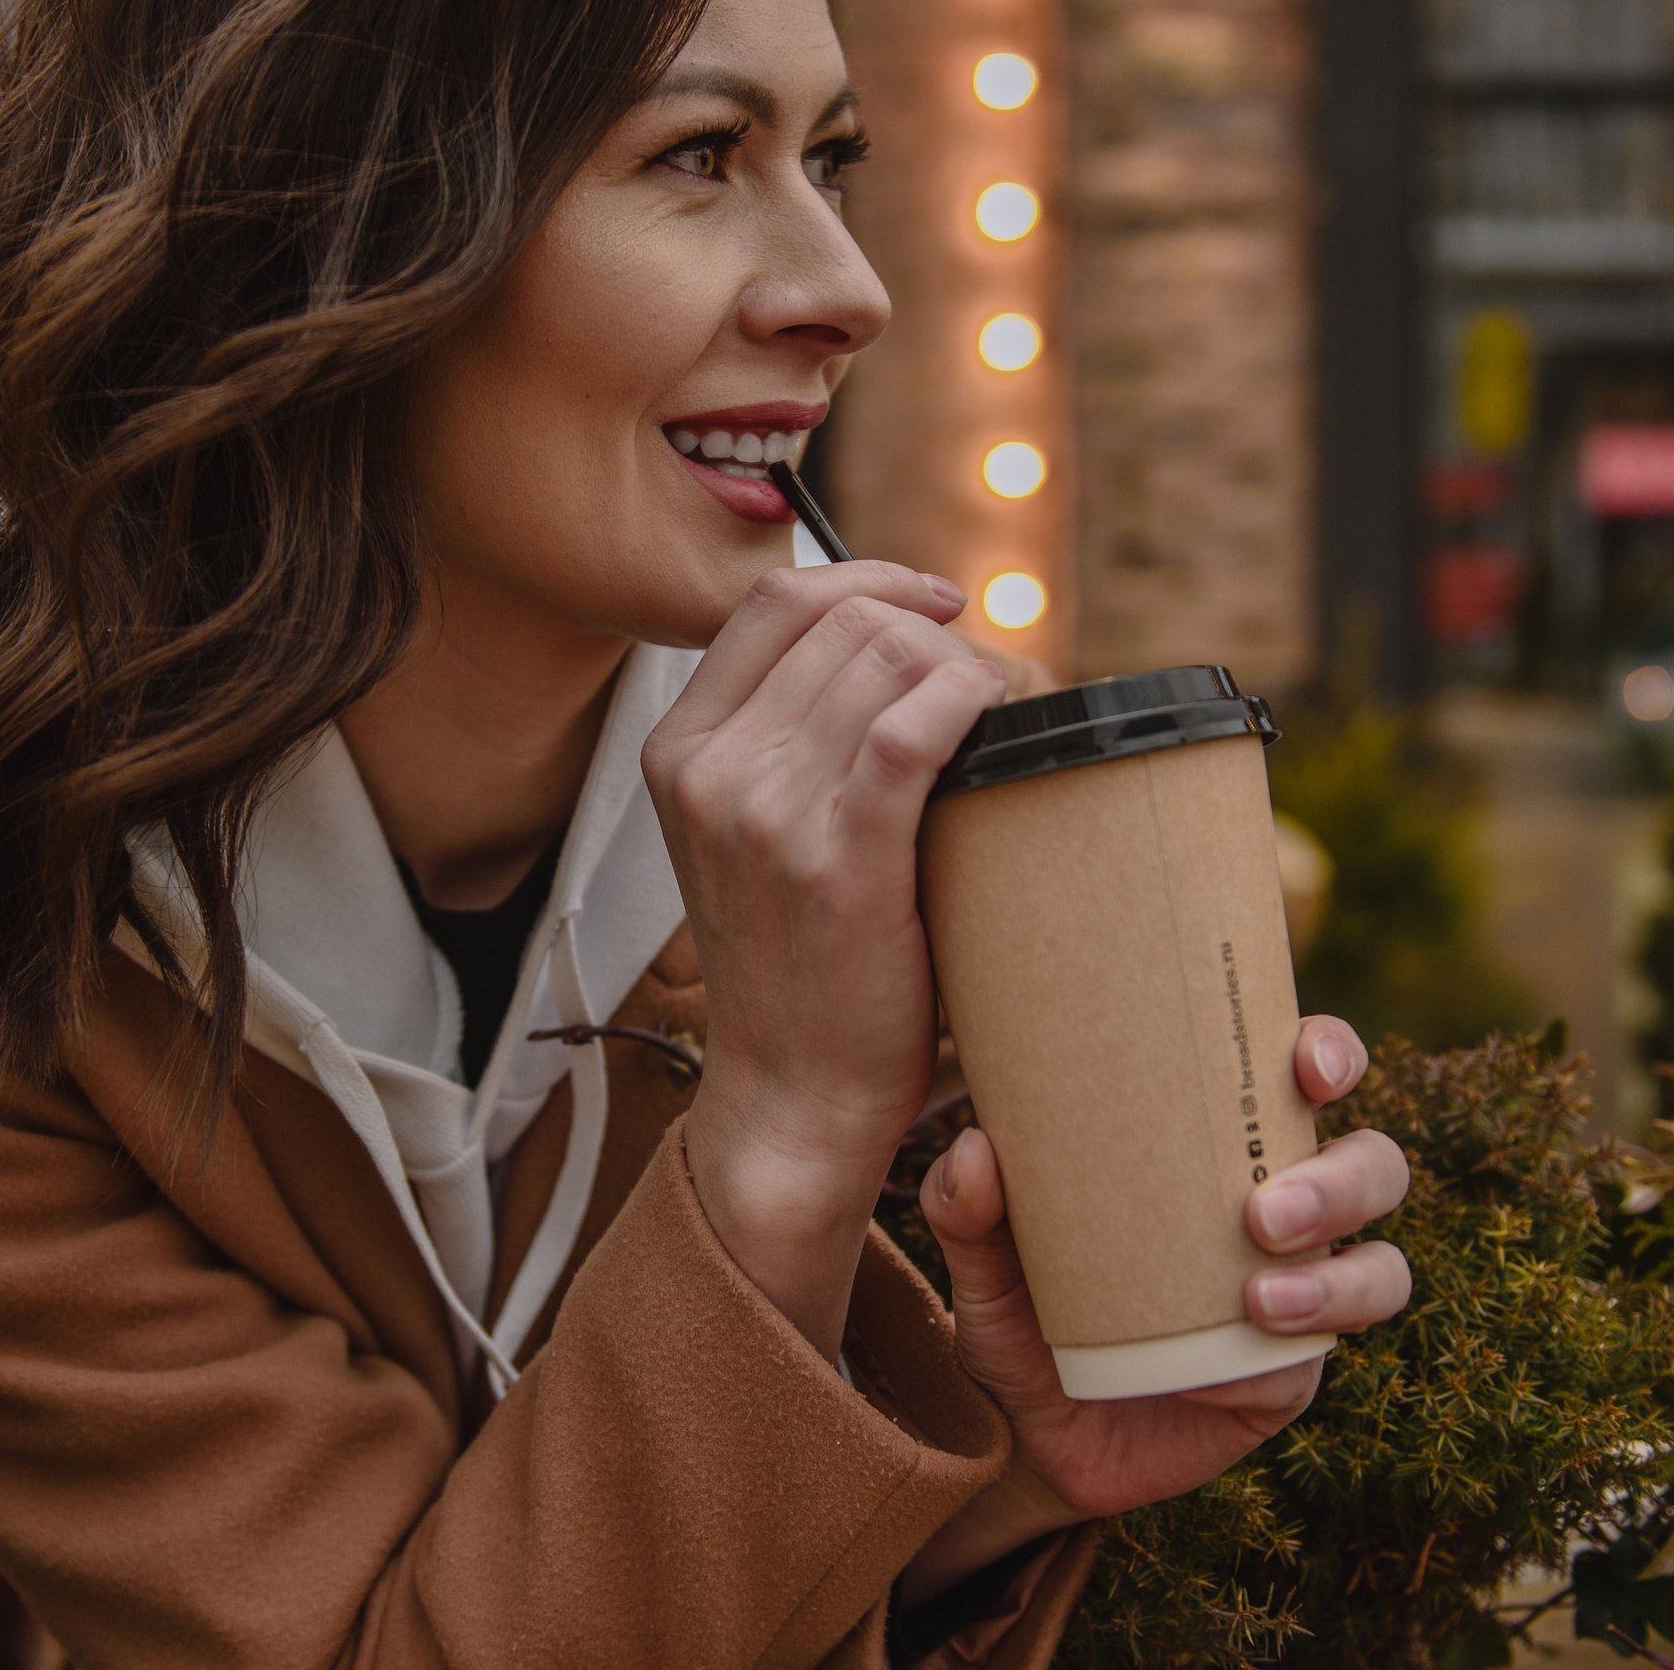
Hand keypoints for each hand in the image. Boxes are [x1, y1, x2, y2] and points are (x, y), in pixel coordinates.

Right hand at [644, 562, 1005, 1354]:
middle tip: (980, 685)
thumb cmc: (798, 965)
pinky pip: (910, 728)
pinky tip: (996, 715)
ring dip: (963, 668)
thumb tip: (889, 647)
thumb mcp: (746, 835)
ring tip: (996, 719)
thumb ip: (781, 741)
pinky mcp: (839, 858)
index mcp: (677, 751)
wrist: (793, 1093)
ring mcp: (765, 812)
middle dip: (930, 631)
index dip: (867, 578)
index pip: (774, 601)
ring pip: (886, 659)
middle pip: (842, 620)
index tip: (934, 603)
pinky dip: (967, 699)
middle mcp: (709, 769)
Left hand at [902, 1015, 1411, 1603]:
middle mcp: (1278, 1211)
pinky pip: (1315, 1364)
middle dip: (1345, 1179)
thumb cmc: (1019, 1313)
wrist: (1022, 1436)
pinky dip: (1286, 1357)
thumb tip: (977, 1147)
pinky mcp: (1282, 1379)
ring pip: (1379, 1268)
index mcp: (1220, 1149)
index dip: (1331, 1057)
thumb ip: (966, 1204)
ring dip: (1339, 1276)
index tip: (1309, 1064)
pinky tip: (1228, 1368)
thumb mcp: (982, 1256)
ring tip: (1258, 1295)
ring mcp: (1295, 1297)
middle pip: (1373, 1168)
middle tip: (1265, 1208)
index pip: (1302, 1078)